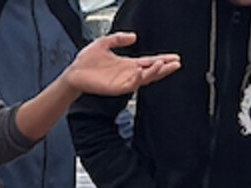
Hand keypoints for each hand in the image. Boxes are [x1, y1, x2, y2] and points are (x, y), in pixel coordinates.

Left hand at [60, 33, 182, 95]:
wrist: (74, 73)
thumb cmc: (86, 61)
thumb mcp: (104, 42)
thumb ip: (119, 38)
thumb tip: (134, 36)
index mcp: (128, 64)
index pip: (149, 62)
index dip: (162, 60)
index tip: (174, 57)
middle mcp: (128, 74)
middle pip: (151, 71)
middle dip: (165, 68)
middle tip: (177, 63)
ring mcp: (123, 82)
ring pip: (144, 78)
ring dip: (155, 72)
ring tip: (165, 65)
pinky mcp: (117, 88)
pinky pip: (131, 84)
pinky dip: (139, 78)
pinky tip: (144, 71)